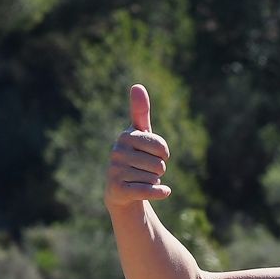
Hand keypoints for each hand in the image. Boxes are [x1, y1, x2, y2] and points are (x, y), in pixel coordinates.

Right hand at [104, 84, 171, 209]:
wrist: (122, 191)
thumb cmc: (135, 158)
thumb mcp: (140, 134)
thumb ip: (140, 112)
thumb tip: (137, 85)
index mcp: (125, 136)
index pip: (161, 147)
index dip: (163, 154)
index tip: (153, 155)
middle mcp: (116, 152)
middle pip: (159, 164)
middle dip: (158, 170)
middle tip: (145, 170)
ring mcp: (115, 171)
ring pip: (154, 178)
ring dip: (154, 181)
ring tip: (140, 179)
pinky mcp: (118, 189)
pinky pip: (149, 190)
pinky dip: (160, 193)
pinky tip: (161, 192)